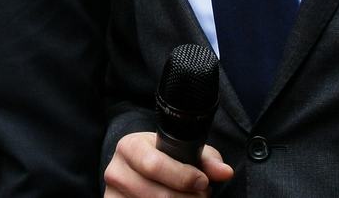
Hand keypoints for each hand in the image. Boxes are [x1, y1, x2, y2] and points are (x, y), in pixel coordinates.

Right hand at [104, 131, 233, 196]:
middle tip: (202, 195)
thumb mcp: (180, 152)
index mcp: (129, 147)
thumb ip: (206, 160)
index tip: (203, 182)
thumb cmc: (162, 159)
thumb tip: (225, 172)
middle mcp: (116, 171)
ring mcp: (113, 195)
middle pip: (159, 195)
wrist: (135, 170)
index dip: (184, 177)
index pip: (155, 165)